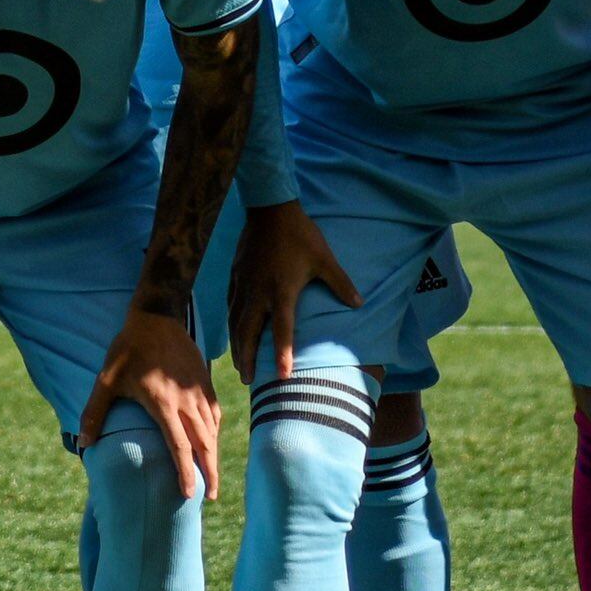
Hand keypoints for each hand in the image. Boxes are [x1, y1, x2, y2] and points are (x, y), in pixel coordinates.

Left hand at [78, 301, 221, 497]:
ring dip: (213, 455)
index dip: (185, 473)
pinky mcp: (205, 383)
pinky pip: (214, 414)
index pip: (180, 447)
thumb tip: (83, 442)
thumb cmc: (128, 349)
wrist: (157, 317)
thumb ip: (95, 411)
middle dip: (208, 473)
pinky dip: (215, 433)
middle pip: (204, 444)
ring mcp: (198, 391)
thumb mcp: (107, 379)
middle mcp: (186, 401)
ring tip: (211, 476)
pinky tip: (212, 442)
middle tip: (209, 497)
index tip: (188, 494)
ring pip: (212, 431)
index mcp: (163, 404)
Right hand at [223, 197, 355, 385]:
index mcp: (282, 291)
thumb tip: (360, 304)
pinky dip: (231, 323)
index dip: (283, 354)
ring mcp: (244, 285)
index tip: (282, 377)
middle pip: (248, 333)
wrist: (269, 209)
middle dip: (247, 359)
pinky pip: (231, 306)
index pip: (282, 330)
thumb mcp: (324, 259)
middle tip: (248, 380)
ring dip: (237, 346)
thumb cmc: (301, 235)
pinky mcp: (235, 276)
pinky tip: (233, 332)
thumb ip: (340, 284)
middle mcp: (259, 293)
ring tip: (240, 365)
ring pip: (236, 322)